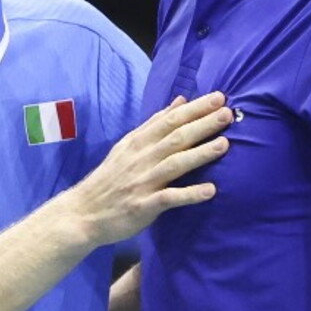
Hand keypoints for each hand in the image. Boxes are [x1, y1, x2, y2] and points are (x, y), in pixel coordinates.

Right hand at [68, 92, 230, 246]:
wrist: (83, 213)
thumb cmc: (110, 179)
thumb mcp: (128, 146)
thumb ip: (154, 124)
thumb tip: (180, 101)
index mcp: (138, 142)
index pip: (170, 120)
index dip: (195, 109)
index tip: (218, 98)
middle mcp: (141, 159)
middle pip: (175, 138)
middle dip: (202, 124)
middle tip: (227, 113)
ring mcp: (142, 182)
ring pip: (174, 164)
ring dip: (200, 154)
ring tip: (225, 145)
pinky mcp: (143, 206)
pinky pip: (169, 198)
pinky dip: (189, 194)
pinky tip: (210, 191)